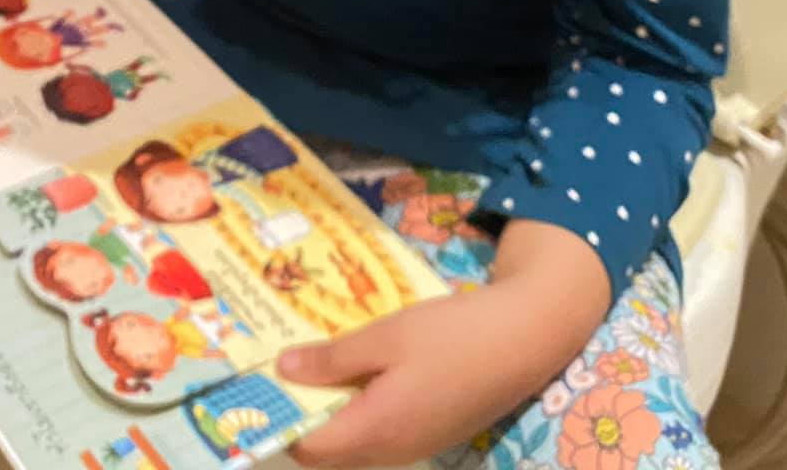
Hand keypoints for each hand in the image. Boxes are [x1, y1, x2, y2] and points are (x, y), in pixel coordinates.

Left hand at [282, 231, 607, 469]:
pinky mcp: (436, 433)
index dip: (280, 424)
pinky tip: (361, 372)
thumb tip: (282, 371)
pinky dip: (360, 412)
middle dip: (302, 420)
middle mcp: (394, 451)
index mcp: (376, 429)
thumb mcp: (387, 335)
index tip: (258, 391)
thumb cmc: (453, 333)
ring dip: (331, 415)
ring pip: (356, 446)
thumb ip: (333, 358)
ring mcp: (418, 446)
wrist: (528, 338)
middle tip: (283, 373)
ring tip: (315, 367)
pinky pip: (382, 435)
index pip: (309, 449)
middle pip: (329, 454)